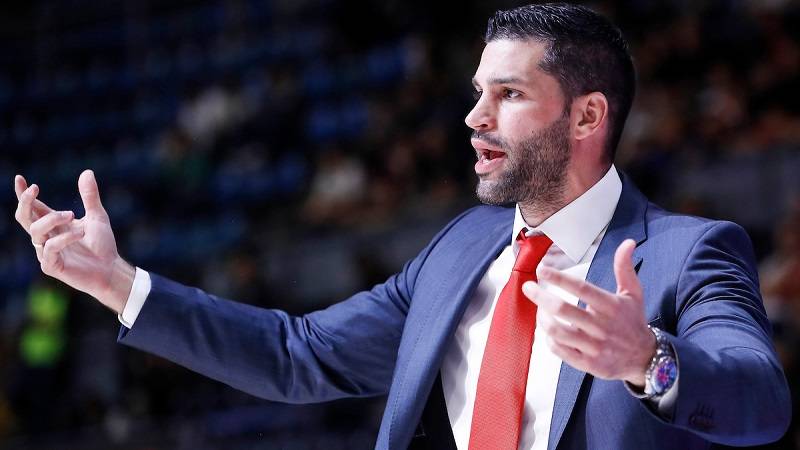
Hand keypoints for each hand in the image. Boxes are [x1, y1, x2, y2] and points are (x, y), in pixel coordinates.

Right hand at [14, 170, 134, 313]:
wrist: (111, 269)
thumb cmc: (102, 244)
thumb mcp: (97, 216)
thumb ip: (90, 196)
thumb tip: (87, 171)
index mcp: (53, 224)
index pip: (32, 208)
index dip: (23, 194)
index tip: (20, 179)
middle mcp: (46, 237)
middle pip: (23, 217)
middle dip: (25, 202)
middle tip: (36, 188)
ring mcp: (46, 252)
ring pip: (35, 231)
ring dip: (52, 219)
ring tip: (72, 215)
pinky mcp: (52, 266)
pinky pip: (49, 248)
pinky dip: (64, 238)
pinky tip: (80, 233)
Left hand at [522, 239, 654, 386]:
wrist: (645, 358)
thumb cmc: (633, 321)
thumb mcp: (633, 293)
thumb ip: (625, 268)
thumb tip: (628, 243)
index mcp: (611, 306)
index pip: (581, 289)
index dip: (559, 278)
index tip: (542, 269)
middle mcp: (602, 326)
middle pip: (563, 310)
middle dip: (540, 296)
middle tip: (528, 287)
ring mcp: (594, 346)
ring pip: (558, 331)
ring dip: (542, 319)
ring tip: (538, 310)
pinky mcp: (588, 363)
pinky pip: (560, 350)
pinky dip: (549, 340)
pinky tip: (547, 331)